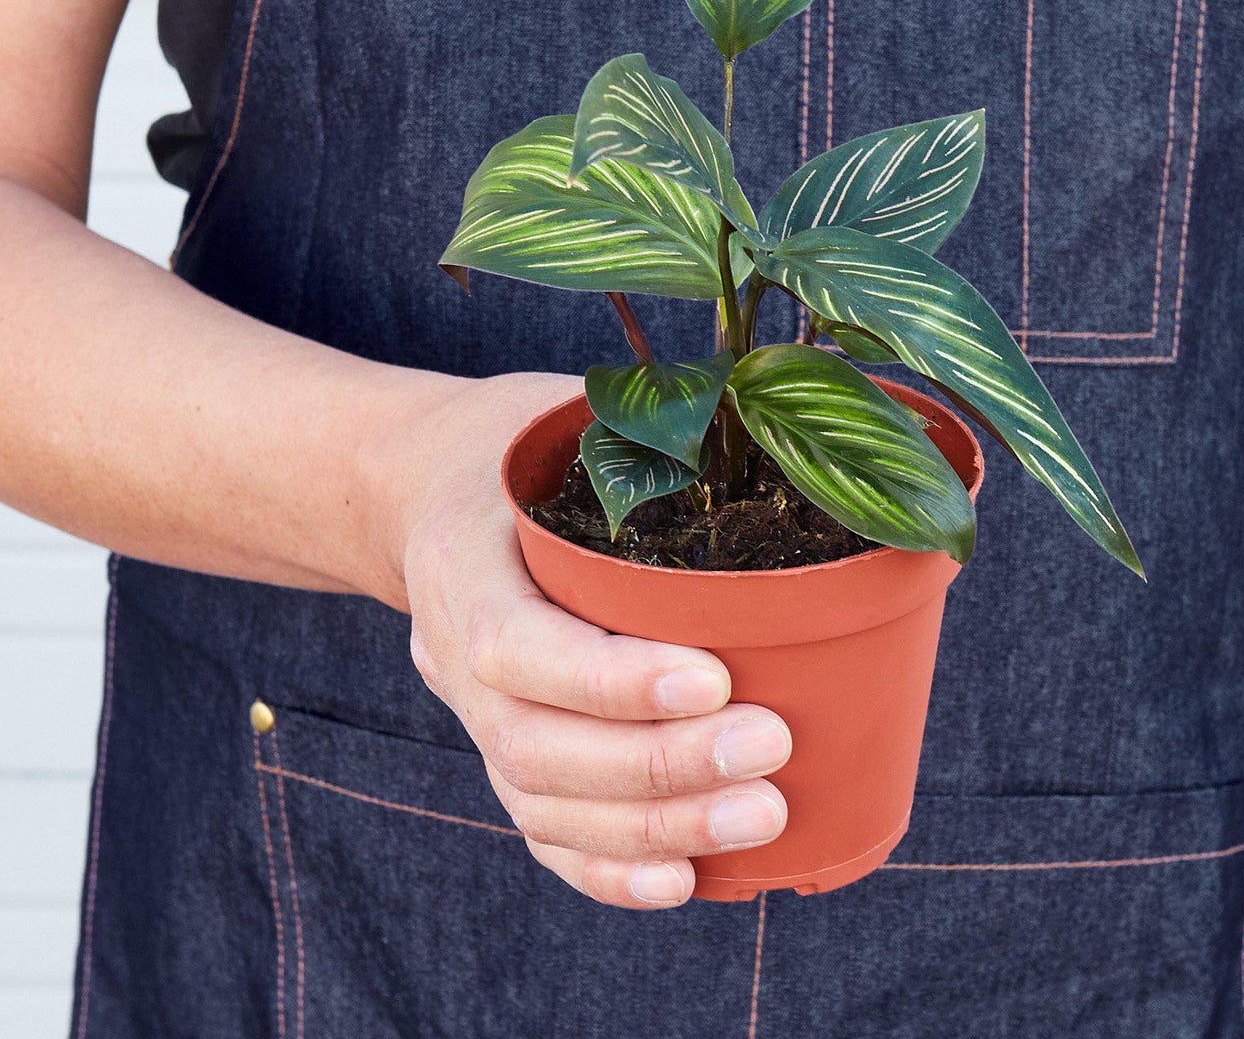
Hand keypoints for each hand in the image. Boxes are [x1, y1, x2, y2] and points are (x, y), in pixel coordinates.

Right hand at [390, 371, 792, 908]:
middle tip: (771, 747)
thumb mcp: (561, 407)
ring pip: (543, 802)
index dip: (610, 679)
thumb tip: (775, 443)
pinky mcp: (500, 748)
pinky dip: (610, 869)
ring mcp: (471, 713)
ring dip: (656, 826)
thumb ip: (642, 432)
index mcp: (458, 560)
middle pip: (535, 744)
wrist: (424, 486)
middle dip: (660, 764)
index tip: (715, 678)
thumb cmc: (515, 439)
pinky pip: (543, 830)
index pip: (516, 644)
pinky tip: (685, 880)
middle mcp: (449, 653)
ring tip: (762, 815)